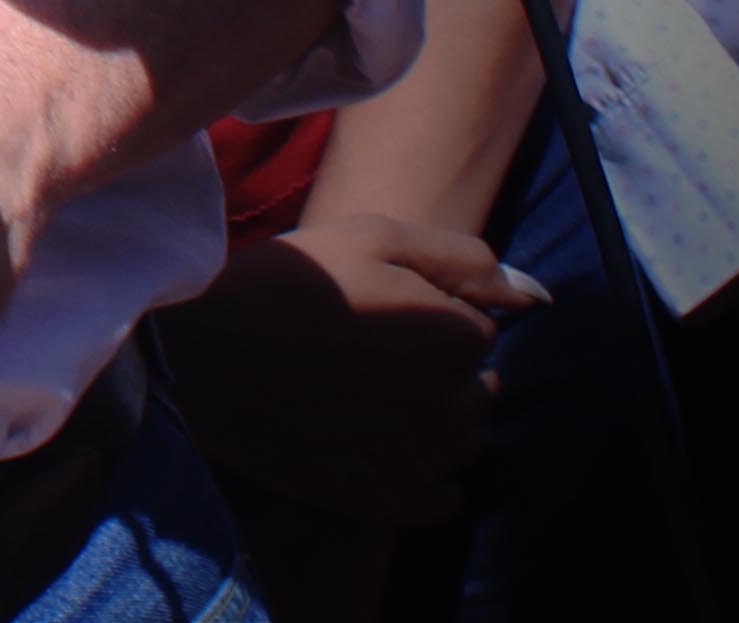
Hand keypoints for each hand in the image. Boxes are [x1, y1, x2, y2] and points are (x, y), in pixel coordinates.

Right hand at [151, 220, 539, 522]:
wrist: (199, 355)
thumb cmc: (286, 282)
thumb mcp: (371, 237)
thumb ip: (464, 259)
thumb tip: (538, 294)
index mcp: (454, 338)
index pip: (475, 328)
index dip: (428, 311)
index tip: (375, 307)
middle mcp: (452, 407)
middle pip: (476, 386)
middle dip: (439, 368)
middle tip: (368, 349)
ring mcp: (422, 461)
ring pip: (461, 438)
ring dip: (433, 417)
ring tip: (365, 392)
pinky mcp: (388, 501)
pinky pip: (441, 496)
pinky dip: (425, 475)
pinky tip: (383, 446)